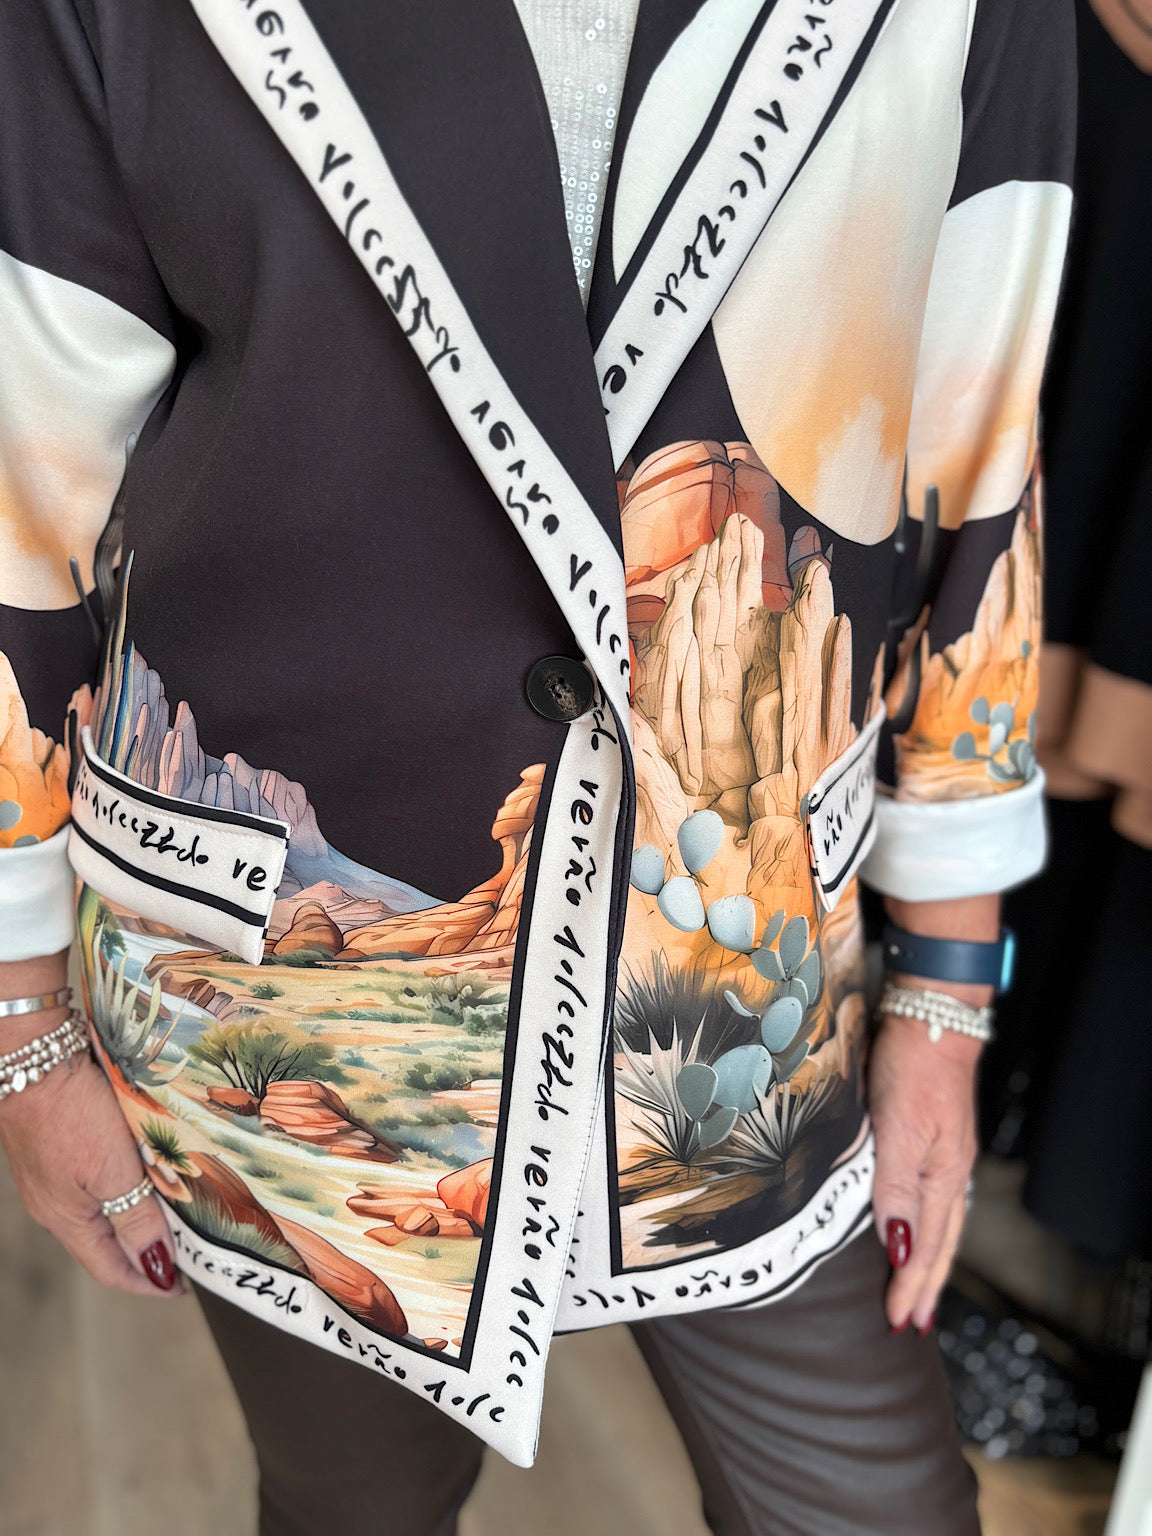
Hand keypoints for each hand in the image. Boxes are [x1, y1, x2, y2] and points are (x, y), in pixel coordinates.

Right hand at [0, 952, 179, 1295]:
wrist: (33, 1055)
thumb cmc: (69, 1113)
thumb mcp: (112, 1171)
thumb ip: (133, 1218)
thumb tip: (155, 1264)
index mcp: (66, 1219)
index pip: (109, 1269)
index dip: (146, 1281)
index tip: (178, 1286)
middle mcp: (55, 1203)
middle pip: (103, 1244)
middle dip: (141, 1255)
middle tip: (181, 1252)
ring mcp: (52, 1174)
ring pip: (99, 1212)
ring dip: (133, 1221)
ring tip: (169, 1217)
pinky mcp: (56, 1146)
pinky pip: (93, 1182)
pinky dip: (121, 1189)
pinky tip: (142, 1175)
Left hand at [868, 1013, 978, 1332]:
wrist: (930, 1021)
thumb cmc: (912, 1069)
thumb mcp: (899, 1129)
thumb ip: (897, 1188)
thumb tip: (900, 1246)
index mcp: (942, 1177)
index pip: (926, 1246)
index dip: (911, 1285)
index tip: (899, 1321)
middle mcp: (947, 1173)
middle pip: (939, 1243)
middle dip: (924, 1286)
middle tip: (912, 1325)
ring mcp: (943, 1156)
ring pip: (938, 1224)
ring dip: (926, 1262)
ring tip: (917, 1292)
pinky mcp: (932, 1139)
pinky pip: (931, 1199)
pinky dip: (924, 1227)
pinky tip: (916, 1231)